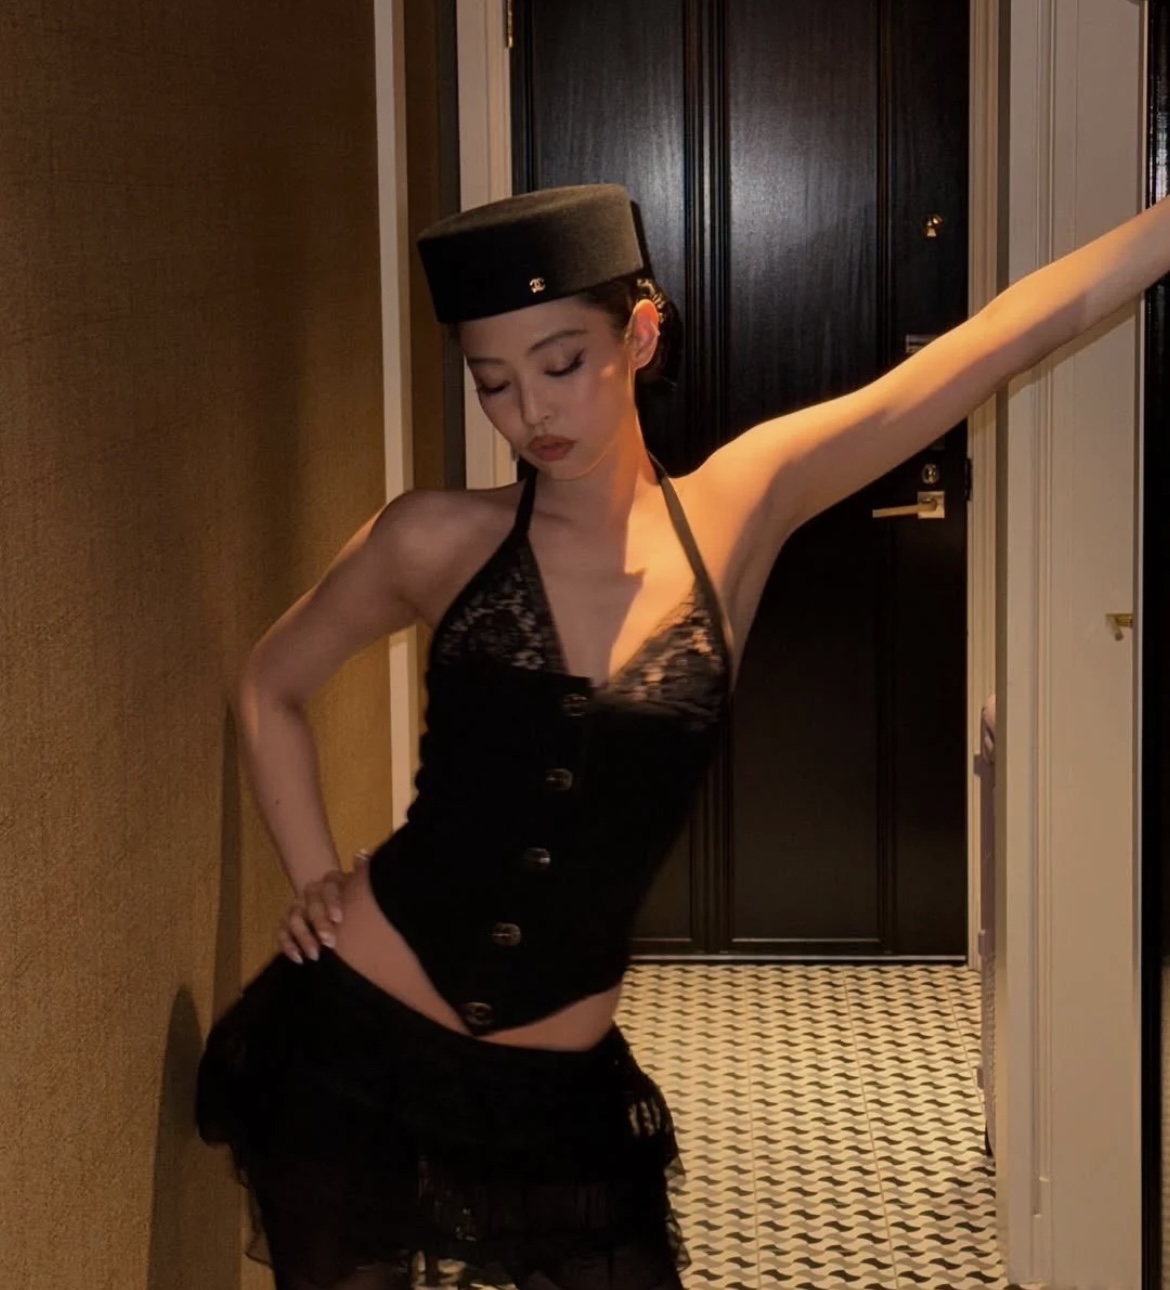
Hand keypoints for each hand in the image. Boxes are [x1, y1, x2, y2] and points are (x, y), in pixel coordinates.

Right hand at [278, 849, 369, 963]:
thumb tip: (362, 855)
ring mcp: (297, 908)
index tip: (339, 919)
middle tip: (330, 942)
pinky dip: (288, 946)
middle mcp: (311, 893)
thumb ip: (362, 873)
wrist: (337, 905)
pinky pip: (282, 933)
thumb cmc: (354, 899)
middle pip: (311, 905)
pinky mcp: (287, 924)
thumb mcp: (361, 888)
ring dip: (303, 937)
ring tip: (315, 954)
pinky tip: (298, 958)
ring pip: (294, 919)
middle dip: (319, 923)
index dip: (332, 902)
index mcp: (331, 882)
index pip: (329, 888)